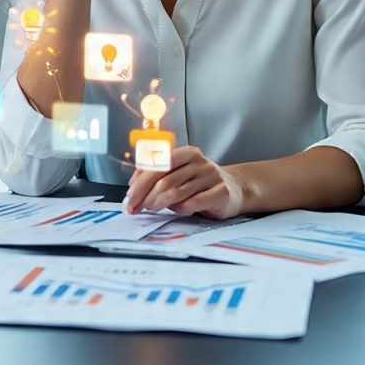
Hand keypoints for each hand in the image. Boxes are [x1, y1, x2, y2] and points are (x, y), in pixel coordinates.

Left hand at [123, 146, 244, 219]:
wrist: (235, 189)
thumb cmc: (200, 183)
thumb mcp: (180, 174)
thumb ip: (159, 176)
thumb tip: (133, 188)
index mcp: (187, 153)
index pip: (158, 165)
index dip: (140, 181)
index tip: (129, 195)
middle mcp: (200, 162)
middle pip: (164, 179)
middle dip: (145, 195)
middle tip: (135, 207)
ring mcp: (212, 176)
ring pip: (177, 191)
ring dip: (159, 203)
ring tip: (151, 209)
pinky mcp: (221, 192)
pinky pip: (195, 202)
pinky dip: (181, 208)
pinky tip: (176, 211)